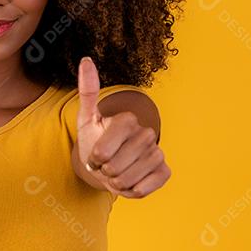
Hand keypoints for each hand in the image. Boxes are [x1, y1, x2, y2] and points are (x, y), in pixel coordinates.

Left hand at [77, 56, 169, 198]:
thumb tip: (86, 60)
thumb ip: (88, 91)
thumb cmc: (95, 140)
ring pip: (128, 179)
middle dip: (104, 171)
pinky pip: (145, 188)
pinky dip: (132, 191)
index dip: (94, 159)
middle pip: (115, 166)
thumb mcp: (86, 118)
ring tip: (115, 174)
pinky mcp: (164, 170)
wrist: (109, 164)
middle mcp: (146, 133)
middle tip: (105, 165)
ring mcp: (157, 152)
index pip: (103, 150)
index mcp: (127, 119)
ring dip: (116, 183)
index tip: (94, 155)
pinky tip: (130, 181)